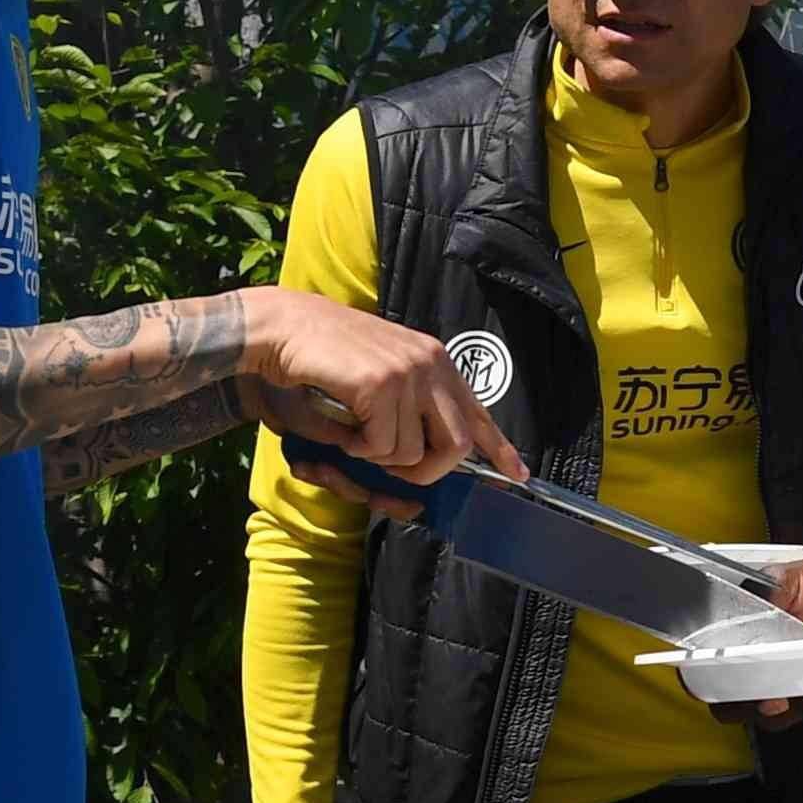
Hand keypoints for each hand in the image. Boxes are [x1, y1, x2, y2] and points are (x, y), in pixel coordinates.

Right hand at [242, 290, 525, 491]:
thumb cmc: (324, 360)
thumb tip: (433, 457)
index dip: (498, 447)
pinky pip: (381, 447)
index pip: (477, 411)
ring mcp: (408, 373)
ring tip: (355, 427)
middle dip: (427, 471)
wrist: (284, 329)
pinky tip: (342, 421)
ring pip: (413, 454)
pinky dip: (357, 446)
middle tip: (393, 469)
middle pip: (457, 446)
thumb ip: (411, 409)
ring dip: (378, 455)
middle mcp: (430, 363)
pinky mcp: (382, 385)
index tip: (517, 474)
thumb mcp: (381, 378)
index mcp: (435, 361)